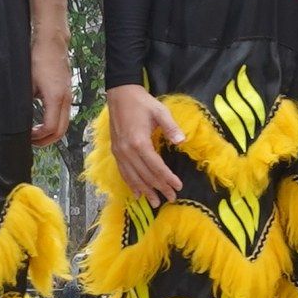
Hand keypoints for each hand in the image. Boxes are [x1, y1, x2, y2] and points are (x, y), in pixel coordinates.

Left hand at [31, 46, 73, 147]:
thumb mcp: (26, 83)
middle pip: (61, 131)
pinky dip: (54, 123)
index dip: (38, 137)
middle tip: (31, 142)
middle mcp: (66, 99)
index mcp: (55, 98)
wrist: (52, 43)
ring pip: (64, 124)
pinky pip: (64, 114)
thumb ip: (24, 102)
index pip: (50, 128)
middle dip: (46, 141)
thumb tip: (17, 118)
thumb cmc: (39, 58)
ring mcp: (68, 96)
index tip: (26, 136)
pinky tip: (41, 119)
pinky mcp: (67, 92)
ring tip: (35, 133)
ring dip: (51, 133)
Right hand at [105, 84, 183, 203]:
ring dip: (145, 191)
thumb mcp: (160, 111)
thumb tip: (182, 141)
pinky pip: (123, 172)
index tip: (178, 187)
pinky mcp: (115, 152)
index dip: (167, 178)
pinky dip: (130, 184)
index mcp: (139, 142)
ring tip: (155, 202)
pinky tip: (137, 193)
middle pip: (145, 175)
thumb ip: (171, 127)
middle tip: (171, 198)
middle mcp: (127, 151)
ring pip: (133, 177)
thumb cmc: (142, 103)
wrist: (120, 95)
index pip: (156, 166)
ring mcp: (119, 152)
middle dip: (159, 188)